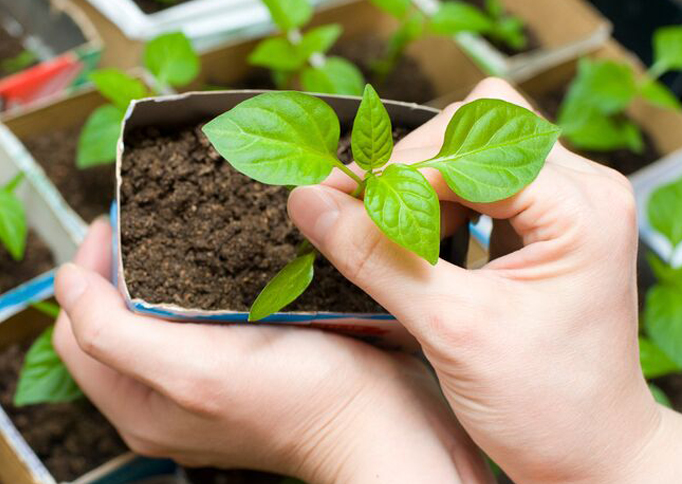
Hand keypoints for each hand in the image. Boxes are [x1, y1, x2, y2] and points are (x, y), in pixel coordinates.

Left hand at [53, 219, 493, 482]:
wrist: (379, 419)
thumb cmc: (301, 401)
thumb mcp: (196, 373)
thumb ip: (114, 335)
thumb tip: (66, 284)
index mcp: (140, 402)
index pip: (78, 326)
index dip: (88, 270)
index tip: (115, 223)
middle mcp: (164, 395)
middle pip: (113, 318)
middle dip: (121, 263)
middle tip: (146, 219)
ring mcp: (203, 380)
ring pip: (155, 314)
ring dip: (159, 267)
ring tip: (179, 229)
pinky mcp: (239, 363)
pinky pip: (197, 316)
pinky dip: (197, 281)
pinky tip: (222, 257)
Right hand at [287, 78, 681, 483]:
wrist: (586, 453)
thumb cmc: (545, 405)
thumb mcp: (451, 329)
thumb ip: (376, 259)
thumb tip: (310, 203)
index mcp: (579, 208)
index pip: (467, 149)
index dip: (395, 169)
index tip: (335, 197)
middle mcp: (580, 191)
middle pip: (474, 130)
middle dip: (408, 167)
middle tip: (358, 209)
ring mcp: (563, 206)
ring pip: (472, 151)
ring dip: (419, 184)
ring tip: (387, 231)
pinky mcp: (543, 227)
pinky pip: (478, 185)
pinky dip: (434, 203)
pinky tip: (416, 240)